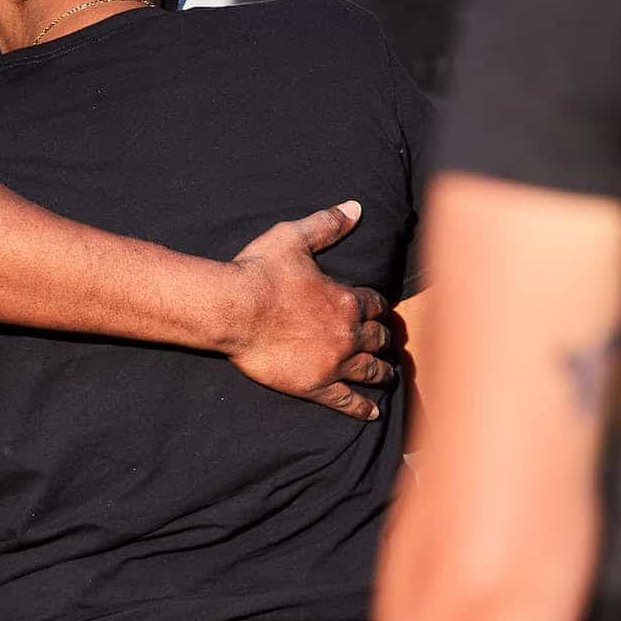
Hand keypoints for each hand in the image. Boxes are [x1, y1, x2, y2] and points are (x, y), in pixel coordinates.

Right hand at [229, 201, 391, 419]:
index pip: (374, 304)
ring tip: (387, 375)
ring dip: (381, 371)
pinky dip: (361, 407)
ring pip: (369, 370)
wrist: (234, 309)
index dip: (377, 306)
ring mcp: (333, 363)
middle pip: (376, 339)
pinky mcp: (315, 386)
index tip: (378, 310)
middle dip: (382, 338)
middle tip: (385, 342)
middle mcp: (347, 333)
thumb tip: (356, 208)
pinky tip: (371, 412)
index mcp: (346, 299)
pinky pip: (346, 401)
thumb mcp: (295, 237)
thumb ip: (328, 224)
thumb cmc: (261, 270)